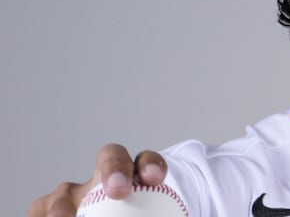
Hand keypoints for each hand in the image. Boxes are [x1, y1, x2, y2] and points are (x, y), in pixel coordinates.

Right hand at [26, 144, 166, 216]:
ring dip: (62, 208)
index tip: (155, 177)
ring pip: (64, 194)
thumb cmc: (143, 215)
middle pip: (109, 160)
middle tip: (118, 190)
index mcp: (135, 176)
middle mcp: (102, 179)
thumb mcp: (159, 215)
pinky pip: (39, 214)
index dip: (150, 164)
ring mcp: (73, 196)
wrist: (125, 211)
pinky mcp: (48, 212)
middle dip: (114, 169)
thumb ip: (169, 214)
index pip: (146, 160)